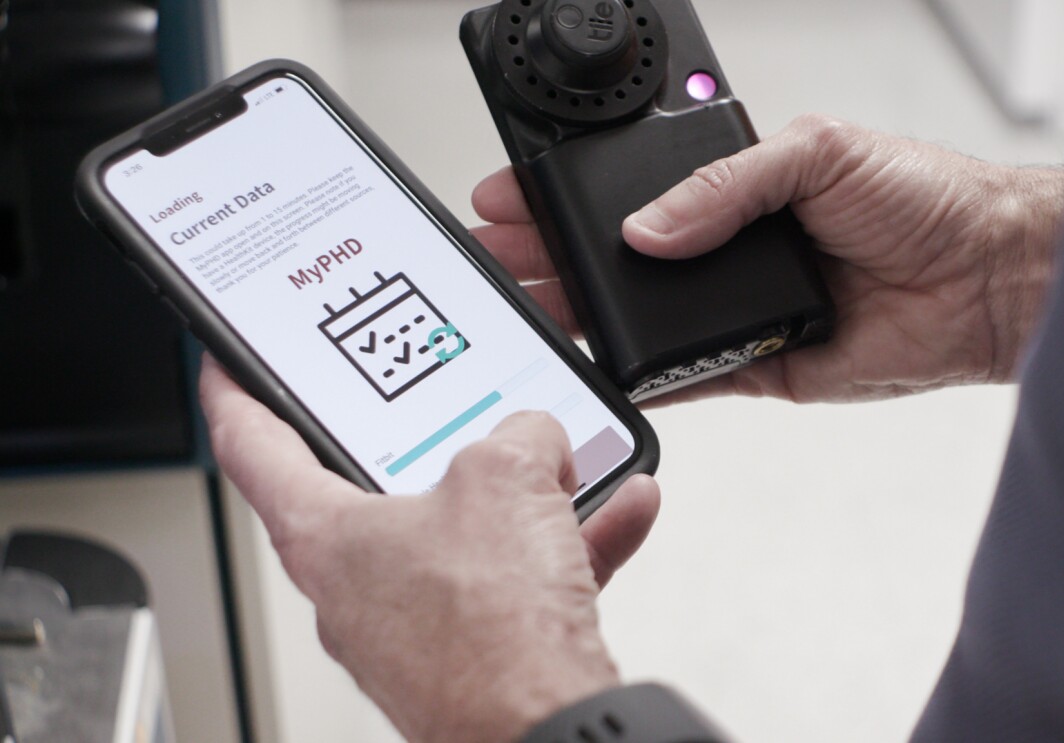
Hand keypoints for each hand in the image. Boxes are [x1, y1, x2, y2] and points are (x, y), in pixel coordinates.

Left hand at [199, 355, 660, 741]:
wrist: (544, 731)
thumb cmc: (490, 631)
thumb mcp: (506, 475)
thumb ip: (518, 434)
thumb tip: (537, 443)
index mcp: (325, 537)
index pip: (253, 447)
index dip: (238, 392)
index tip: (226, 366)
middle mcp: (358, 588)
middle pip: (380, 491)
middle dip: (437, 445)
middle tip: (457, 408)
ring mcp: (416, 629)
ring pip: (469, 536)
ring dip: (529, 500)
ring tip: (573, 466)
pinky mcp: (473, 658)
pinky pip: (520, 582)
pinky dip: (566, 546)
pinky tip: (619, 513)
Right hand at [471, 115, 1063, 403]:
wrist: (989, 277)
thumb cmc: (927, 198)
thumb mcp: (817, 151)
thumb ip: (725, 185)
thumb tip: (649, 229)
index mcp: (741, 185)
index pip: (634, 188)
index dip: (572, 192)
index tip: (518, 189)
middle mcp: (733, 246)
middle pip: (624, 255)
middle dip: (556, 252)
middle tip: (502, 251)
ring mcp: (741, 309)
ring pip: (644, 316)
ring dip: (586, 313)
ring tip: (532, 306)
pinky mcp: (760, 366)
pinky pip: (687, 377)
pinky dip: (643, 376)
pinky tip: (597, 366)